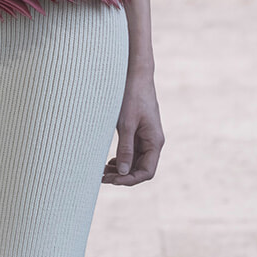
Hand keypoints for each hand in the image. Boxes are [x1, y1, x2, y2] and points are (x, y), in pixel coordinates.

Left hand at [103, 70, 163, 186]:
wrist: (135, 75)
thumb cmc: (132, 96)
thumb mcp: (126, 124)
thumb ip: (125, 149)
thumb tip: (122, 172)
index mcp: (154, 141)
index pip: (147, 172)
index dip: (130, 180)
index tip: (112, 180)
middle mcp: (153, 142)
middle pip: (140, 169)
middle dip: (122, 176)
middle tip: (101, 178)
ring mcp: (146, 137)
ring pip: (135, 162)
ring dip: (120, 169)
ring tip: (102, 172)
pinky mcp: (138, 132)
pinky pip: (132, 152)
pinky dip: (121, 159)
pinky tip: (108, 162)